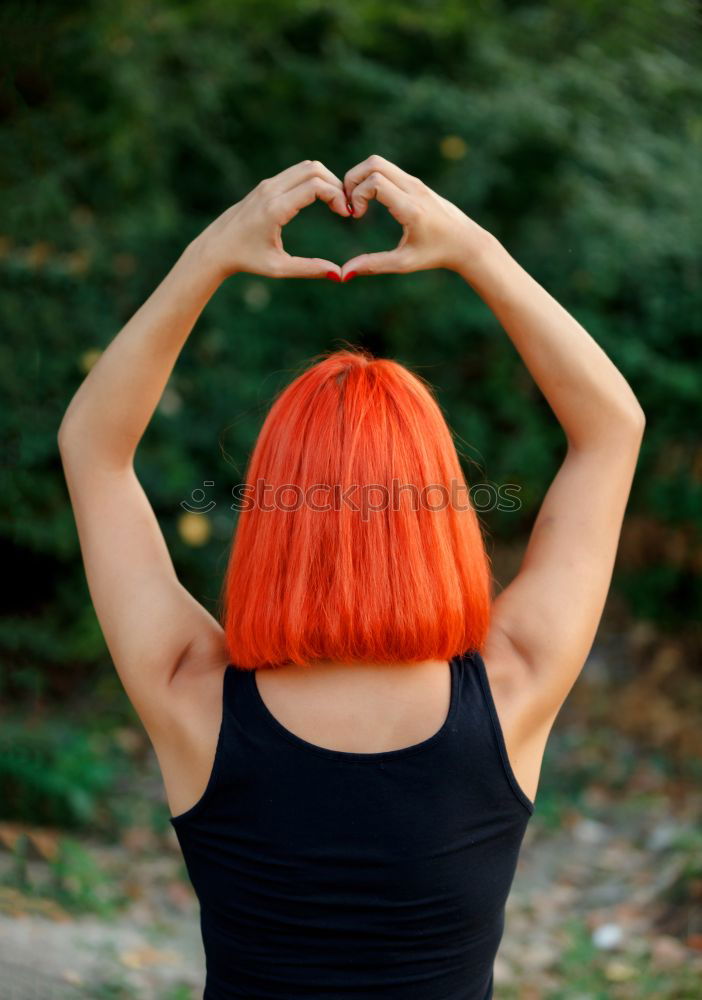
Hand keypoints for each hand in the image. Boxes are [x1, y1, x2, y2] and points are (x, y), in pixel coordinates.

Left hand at [199, 160, 350, 279]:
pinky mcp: (266, 185)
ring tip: (335, 203)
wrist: (216, 247)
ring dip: (325, 180)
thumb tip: (339, 275)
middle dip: (335, 184)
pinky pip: (296, 173)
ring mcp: (267, 184)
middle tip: (344, 206)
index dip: (337, 196)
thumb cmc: (246, 260)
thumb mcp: (278, 268)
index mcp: (275, 209)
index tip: (345, 215)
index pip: (315, 187)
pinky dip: (313, 181)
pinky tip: (320, 200)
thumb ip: (310, 269)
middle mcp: (271, 191)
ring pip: (306, 167)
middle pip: (314, 169)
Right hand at [340, 154, 492, 279]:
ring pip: (379, 163)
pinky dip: (372, 180)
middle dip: (353, 180)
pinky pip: (388, 170)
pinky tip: (371, 203)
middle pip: (373, 163)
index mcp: (411, 207)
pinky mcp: (416, 183)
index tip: (356, 217)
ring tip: (358, 204)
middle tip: (350, 204)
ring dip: (361, 178)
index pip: (375, 182)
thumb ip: (373, 265)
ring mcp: (416, 183)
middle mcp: (414, 189)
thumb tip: (344, 274)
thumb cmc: (436, 255)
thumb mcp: (404, 263)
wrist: (467, 243)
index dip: (357, 195)